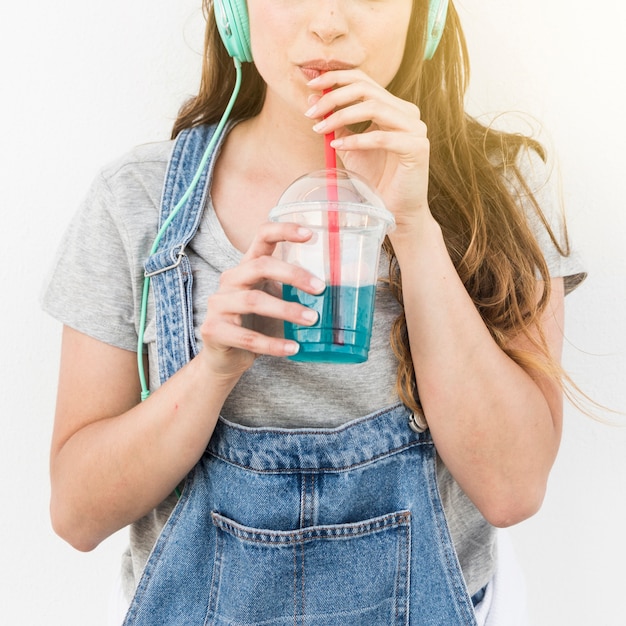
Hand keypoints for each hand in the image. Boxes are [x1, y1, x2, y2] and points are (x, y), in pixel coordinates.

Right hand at [199, 221, 323, 377]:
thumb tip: (342, 289)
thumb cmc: (256, 325)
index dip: (283, 230)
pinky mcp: (214, 330)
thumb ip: (295, 292)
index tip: (310, 234)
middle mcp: (230, 280)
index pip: (261, 237)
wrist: (225, 358)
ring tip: (313, 319)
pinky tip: (293, 348)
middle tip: (321, 288)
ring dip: (287, 310)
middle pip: (260, 266)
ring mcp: (218, 304)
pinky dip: (273, 344)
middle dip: (293, 274)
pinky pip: (247, 337)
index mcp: (246, 267)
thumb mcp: (274, 301)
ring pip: (254, 301)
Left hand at [305, 69, 430, 230]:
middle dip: (333, 97)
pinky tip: (338, 146)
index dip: (335, 78)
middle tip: (311, 113)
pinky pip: (382, 137)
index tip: (310, 84)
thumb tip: (312, 100)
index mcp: (392, 107)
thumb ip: (336, 123)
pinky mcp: (417, 147)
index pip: (363, 80)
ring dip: (341, 116)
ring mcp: (414, 128)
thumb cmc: (375, 179)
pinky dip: (356, 140)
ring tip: (320, 129)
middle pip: (366, 89)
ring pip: (374, 108)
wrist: (395, 209)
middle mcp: (406, 112)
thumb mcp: (349, 146)